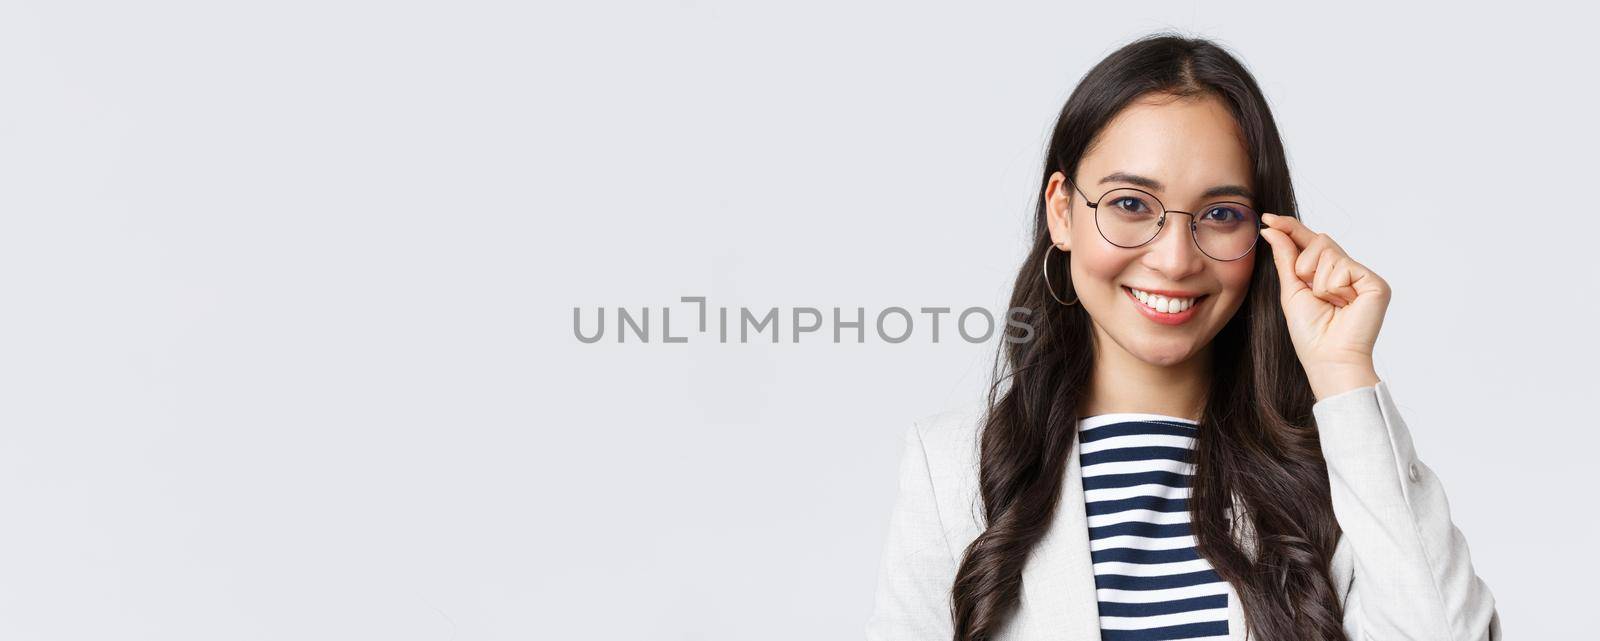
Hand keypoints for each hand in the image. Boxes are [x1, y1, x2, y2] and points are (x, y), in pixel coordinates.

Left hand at [1258, 213, 1387, 400]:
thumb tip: (1273, 229)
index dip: (1290, 227)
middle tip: (1311, 292)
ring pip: (1328, 253)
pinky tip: (1343, 305)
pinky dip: (1333, 288)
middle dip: (1304, 265)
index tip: (1267, 217)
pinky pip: (1342, 267)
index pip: (1309, 242)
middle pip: (1319, 241)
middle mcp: (1348, 271)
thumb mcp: (1291, 290)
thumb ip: (1286, 258)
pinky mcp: (1375, 283)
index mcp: (1329, 273)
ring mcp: (1363, 276)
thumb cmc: (1311, 333)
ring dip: (1317, 281)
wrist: (1328, 358)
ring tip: (1330, 304)